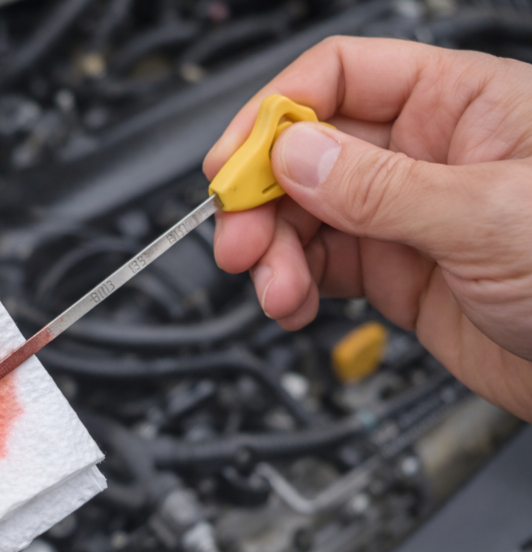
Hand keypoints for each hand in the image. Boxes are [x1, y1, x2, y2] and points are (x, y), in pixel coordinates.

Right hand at [204, 37, 531, 421]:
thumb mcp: (487, 215)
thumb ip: (381, 186)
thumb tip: (294, 154)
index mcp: (460, 105)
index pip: (340, 77)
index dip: (276, 113)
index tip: (234, 162)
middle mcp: (425, 154)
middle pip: (307, 152)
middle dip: (263, 196)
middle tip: (239, 239)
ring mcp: (407, 216)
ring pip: (305, 216)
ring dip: (273, 251)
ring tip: (274, 288)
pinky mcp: (397, 273)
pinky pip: (321, 266)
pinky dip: (294, 285)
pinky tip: (292, 302)